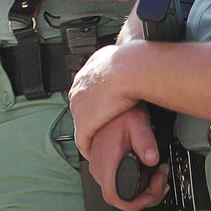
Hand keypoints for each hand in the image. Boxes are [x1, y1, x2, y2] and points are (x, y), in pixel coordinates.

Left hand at [68, 42, 143, 159]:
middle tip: (104, 126)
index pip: (86, 91)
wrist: (127, 69)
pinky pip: (82, 140)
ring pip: (81, 123)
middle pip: (81, 107)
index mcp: (87, 72)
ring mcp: (79, 106)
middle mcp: (78, 88)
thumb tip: (130, 58)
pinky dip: (88, 148)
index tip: (104, 108)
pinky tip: (96, 154)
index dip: (95, 102)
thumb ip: (120, 61)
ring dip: (91, 132)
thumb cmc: (132, 62)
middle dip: (92, 117)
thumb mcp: (122, 56)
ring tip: (102, 141)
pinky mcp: (84, 123)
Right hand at [86, 107, 167, 210]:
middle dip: (145, 194)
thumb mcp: (138, 124)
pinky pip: (116, 180)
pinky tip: (146, 169)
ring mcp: (98, 164)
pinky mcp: (102, 161)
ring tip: (156, 173)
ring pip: (118, 189)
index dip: (134, 204)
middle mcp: (98, 166)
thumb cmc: (121, 111)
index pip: (114, 198)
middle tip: (160, 179)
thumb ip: (145, 142)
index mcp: (105, 161)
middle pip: (119, 197)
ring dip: (140, 188)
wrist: (110, 98)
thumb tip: (152, 159)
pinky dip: (133, 180)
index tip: (150, 195)